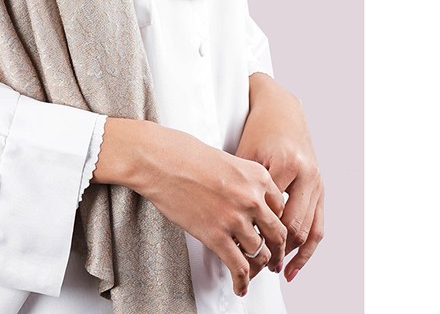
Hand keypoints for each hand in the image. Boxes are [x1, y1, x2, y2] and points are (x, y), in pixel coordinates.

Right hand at [93, 118, 287, 298]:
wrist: (159, 160)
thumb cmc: (183, 153)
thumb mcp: (225, 159)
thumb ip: (240, 179)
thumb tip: (241, 196)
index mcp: (256, 175)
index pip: (281, 206)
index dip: (277, 222)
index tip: (273, 231)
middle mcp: (252, 198)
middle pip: (278, 233)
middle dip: (278, 249)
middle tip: (274, 257)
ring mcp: (235, 218)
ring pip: (261, 253)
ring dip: (260, 266)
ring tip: (255, 272)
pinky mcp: (216, 236)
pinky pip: (239, 266)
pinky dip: (242, 281)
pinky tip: (240, 286)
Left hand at [236, 73, 323, 282]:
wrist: (283, 109)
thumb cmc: (259, 129)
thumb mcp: (245, 154)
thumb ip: (240, 186)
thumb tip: (223, 219)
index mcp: (287, 165)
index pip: (273, 213)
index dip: (258, 236)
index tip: (243, 253)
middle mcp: (307, 175)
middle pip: (294, 226)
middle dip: (277, 251)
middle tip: (258, 269)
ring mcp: (318, 182)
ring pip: (310, 230)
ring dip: (295, 254)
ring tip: (278, 272)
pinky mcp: (321, 187)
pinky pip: (318, 224)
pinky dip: (308, 246)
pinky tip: (295, 262)